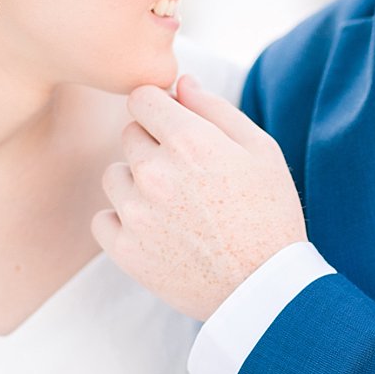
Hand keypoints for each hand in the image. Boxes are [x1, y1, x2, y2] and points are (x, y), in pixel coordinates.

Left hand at [93, 75, 306, 319]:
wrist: (264, 290)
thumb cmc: (270, 216)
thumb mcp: (261, 151)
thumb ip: (215, 110)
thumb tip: (180, 83)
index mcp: (189, 141)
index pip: (141, 98)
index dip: (158, 109)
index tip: (173, 126)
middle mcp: (155, 172)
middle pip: (129, 135)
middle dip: (152, 145)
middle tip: (188, 176)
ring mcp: (135, 212)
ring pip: (113, 175)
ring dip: (135, 183)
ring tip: (174, 206)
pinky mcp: (124, 248)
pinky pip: (103, 218)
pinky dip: (122, 221)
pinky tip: (155, 230)